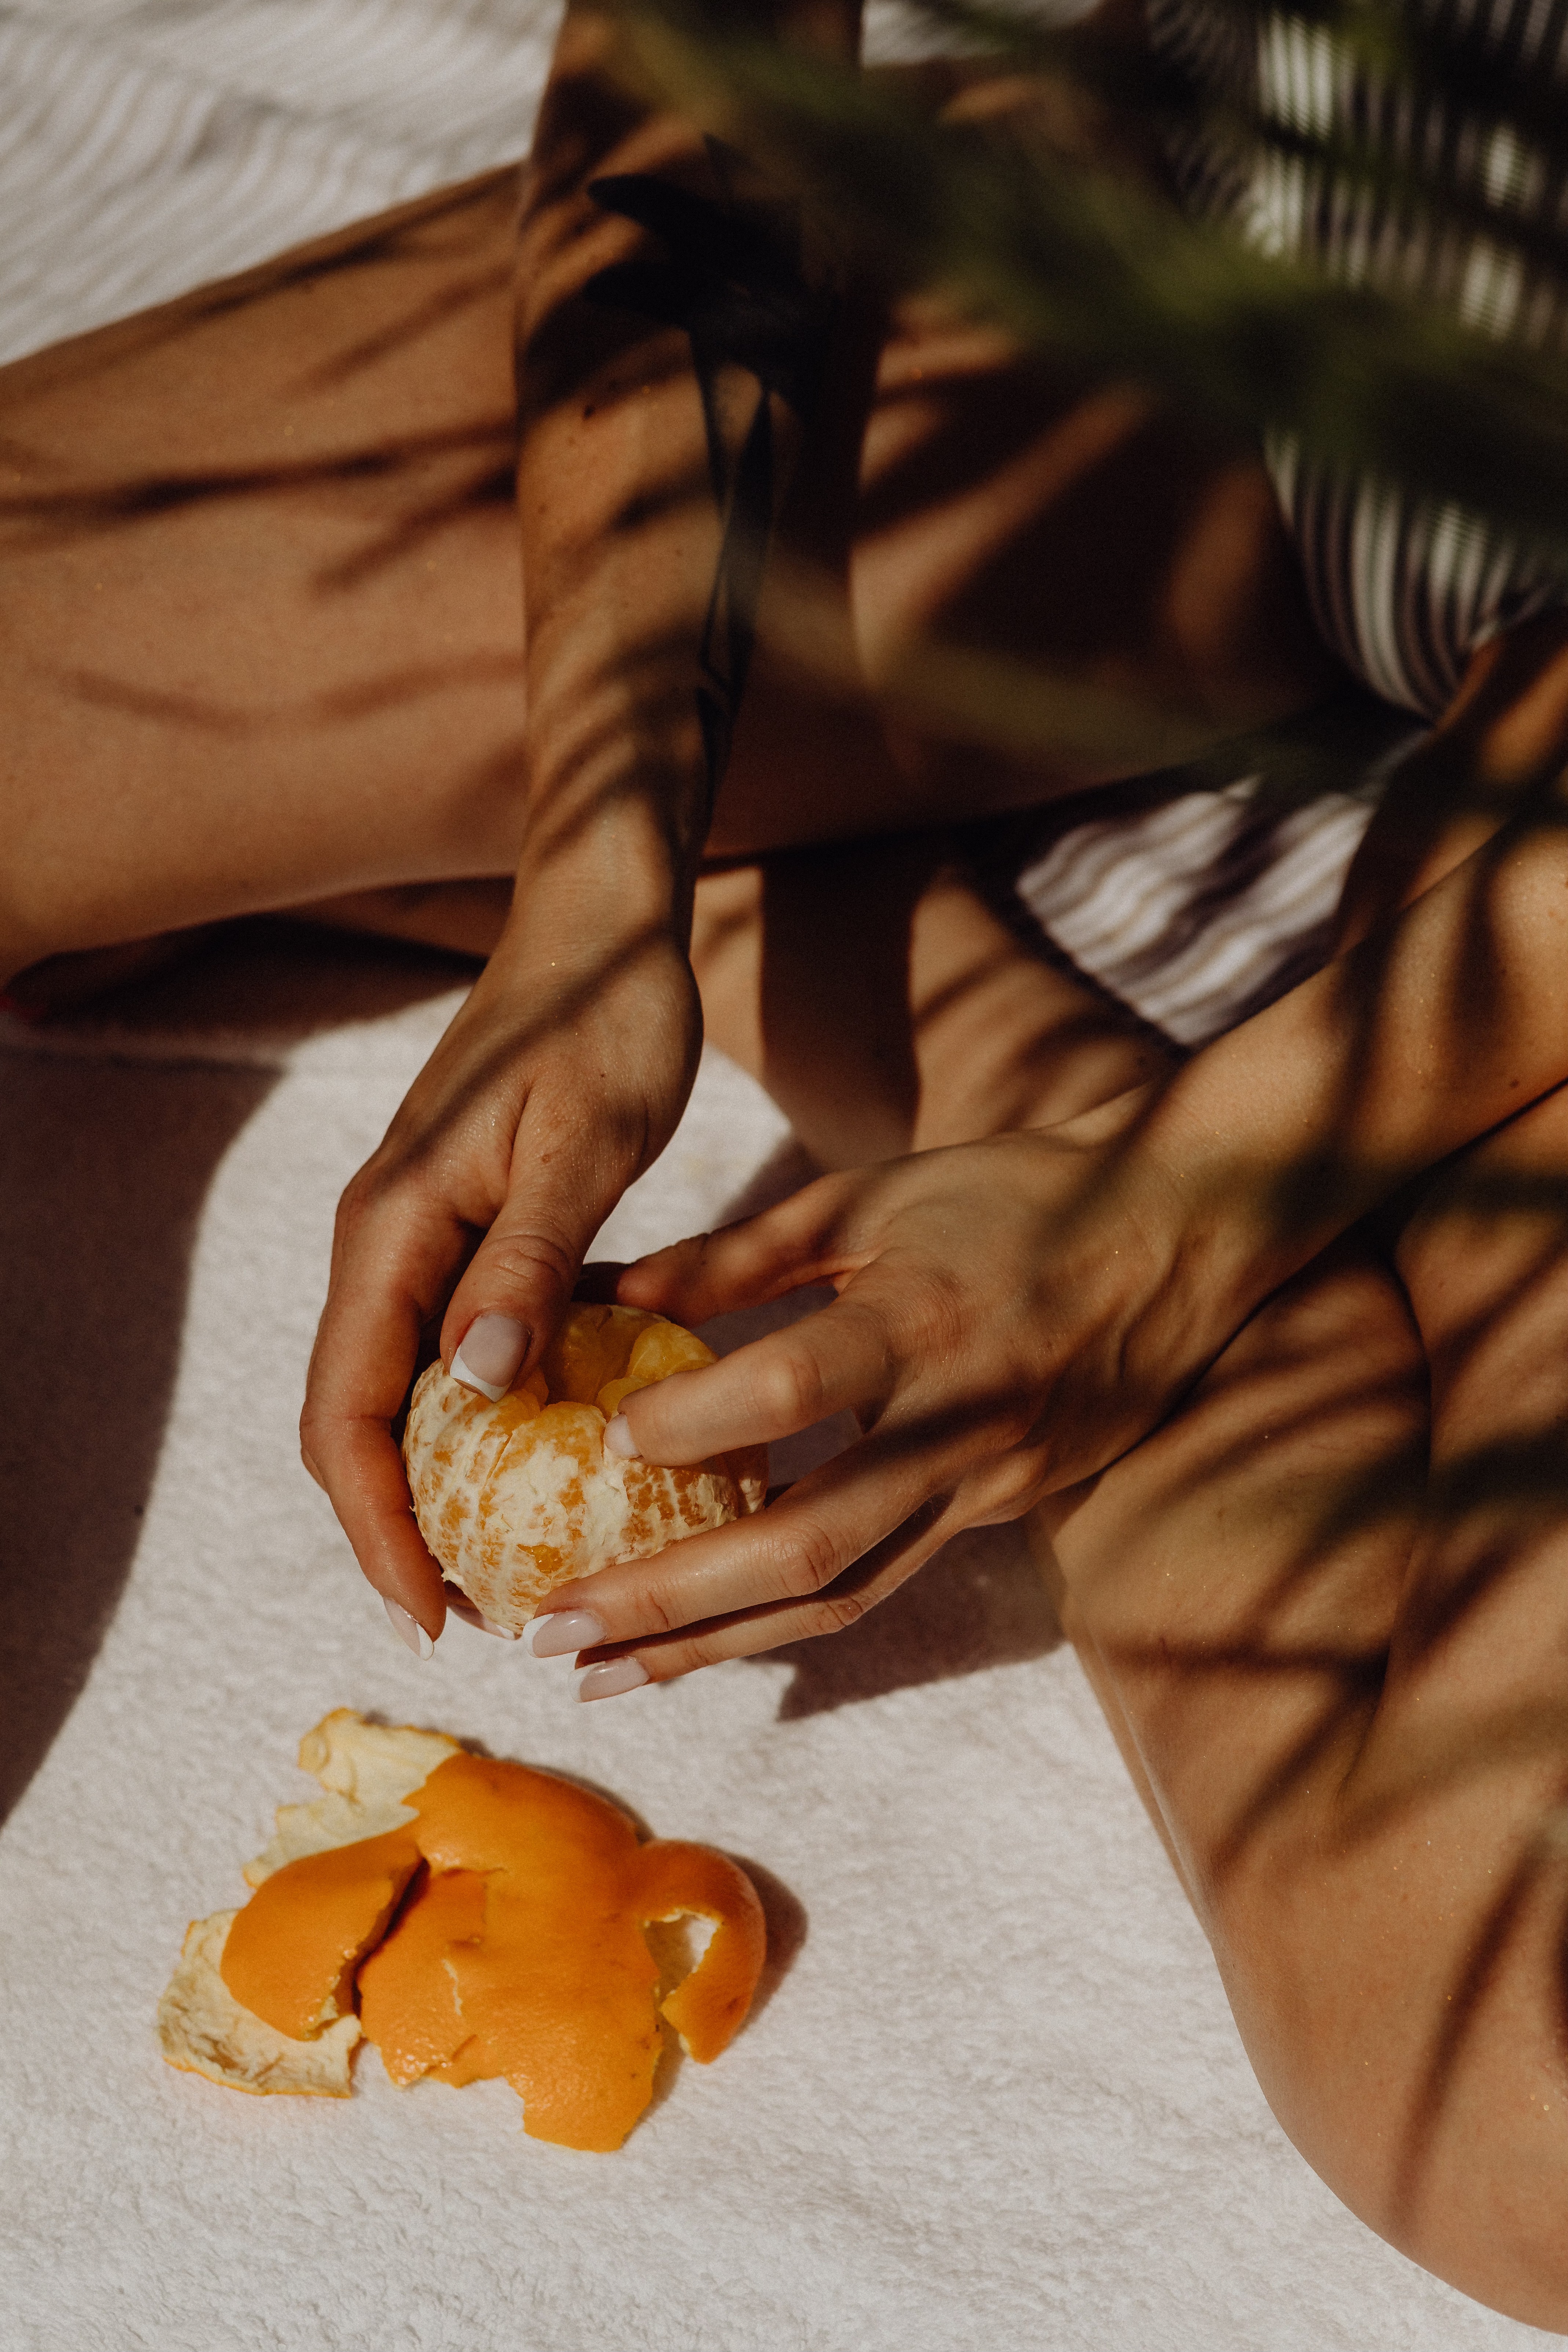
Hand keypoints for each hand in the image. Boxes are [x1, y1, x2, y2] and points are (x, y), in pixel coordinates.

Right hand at [299, 914, 701, 1644]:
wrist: (604, 921)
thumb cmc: (607, 1013)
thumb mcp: (587, 1141)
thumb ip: (531, 1262)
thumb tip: (476, 1388)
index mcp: (395, 1224)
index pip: (351, 1409)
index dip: (379, 1523)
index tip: (435, 1612)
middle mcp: (386, 1237)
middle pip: (357, 1416)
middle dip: (396, 1526)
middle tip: (475, 1615)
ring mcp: (420, 1232)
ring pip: (400, 1387)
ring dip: (438, 1482)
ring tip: (505, 1564)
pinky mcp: (465, 1226)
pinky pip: (449, 1345)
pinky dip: (482, 1417)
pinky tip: (543, 1458)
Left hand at [535, 1092, 1235, 1685]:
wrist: (1185, 1232)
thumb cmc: (1017, 1192)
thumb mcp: (876, 1194)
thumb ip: (743, 1251)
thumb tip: (611, 1290)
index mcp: (926, 1319)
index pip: (797, 1388)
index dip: (693, 1423)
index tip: (592, 1444)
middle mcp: (959, 1422)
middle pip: (806, 1544)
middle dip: (668, 1603)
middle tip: (549, 1633)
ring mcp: (986, 1483)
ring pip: (839, 1595)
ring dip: (710, 1648)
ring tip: (597, 1677)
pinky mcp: (998, 1511)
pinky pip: (877, 1583)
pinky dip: (779, 1619)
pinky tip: (696, 1640)